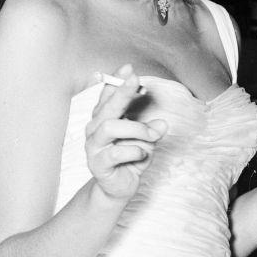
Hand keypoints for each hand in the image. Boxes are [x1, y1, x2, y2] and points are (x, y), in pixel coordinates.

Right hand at [85, 65, 166, 202]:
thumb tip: (162, 123)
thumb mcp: (145, 140)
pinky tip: (142, 154)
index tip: (129, 68)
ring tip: (152, 136)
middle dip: (122, 92)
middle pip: (107, 107)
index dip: (117, 81)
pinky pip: (115, 152)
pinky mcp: (97, 164)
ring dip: (136, 129)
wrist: (118, 188)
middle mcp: (95, 129)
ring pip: (111, 127)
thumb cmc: (130, 158)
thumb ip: (151, 130)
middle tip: (136, 79)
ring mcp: (93, 146)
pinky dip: (133, 151)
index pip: (107, 96)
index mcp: (104, 119)